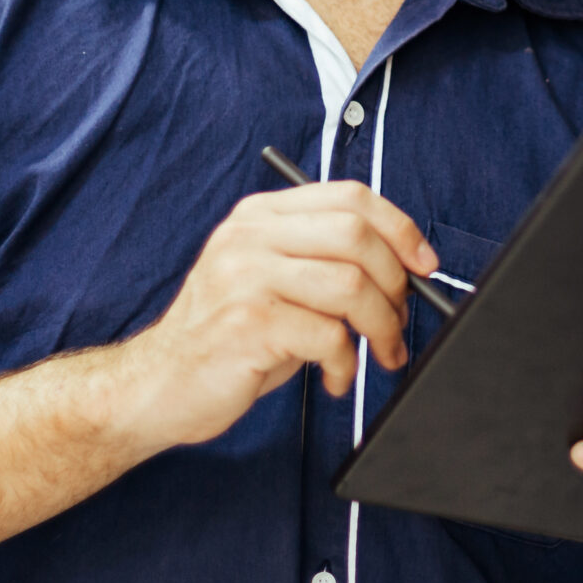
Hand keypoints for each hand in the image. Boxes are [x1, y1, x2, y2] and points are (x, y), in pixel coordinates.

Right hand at [124, 182, 436, 449]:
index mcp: (259, 216)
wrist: (158, 385)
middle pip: (357, 236)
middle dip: (396, 284)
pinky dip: (345, 363)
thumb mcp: (270, 281)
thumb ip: (321, 260)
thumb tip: (404, 267)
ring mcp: (245, 277)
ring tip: (378, 353)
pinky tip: (333, 376)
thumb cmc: (227, 338)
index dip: (400, 228)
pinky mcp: (248, 324)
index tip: (424, 264)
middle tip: (398, 321)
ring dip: (381, 328)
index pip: (349, 197)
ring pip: (351, 285)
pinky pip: (329, 336)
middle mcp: (249, 237)